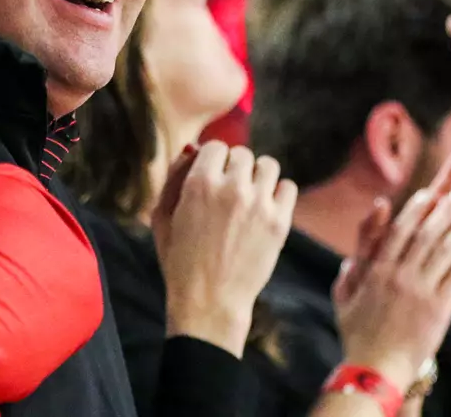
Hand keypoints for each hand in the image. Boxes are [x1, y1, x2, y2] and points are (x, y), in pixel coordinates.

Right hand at [152, 141, 297, 355]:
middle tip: (229, 192)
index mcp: (199, 182)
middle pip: (243, 154)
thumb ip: (173, 178)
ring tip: (250, 197)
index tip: (212, 178)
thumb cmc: (179, 262)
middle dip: (235, 169)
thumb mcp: (162, 217)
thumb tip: (191, 150)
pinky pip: (288, 187)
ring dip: (258, 177)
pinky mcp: (279, 222)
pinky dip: (278, 194)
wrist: (209, 303)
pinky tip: (266, 208)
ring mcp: (259, 204)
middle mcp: (232, 187)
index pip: (216, 146)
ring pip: (268, 165)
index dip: (213, 162)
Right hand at [333, 149, 450, 389]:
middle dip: (445, 209)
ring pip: (445, 250)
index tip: (432, 192)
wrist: (375, 369)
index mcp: (376, 269)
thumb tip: (363, 233)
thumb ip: (355, 260)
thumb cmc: (357, 332)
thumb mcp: (345, 291)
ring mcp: (420, 291)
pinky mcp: (438, 309)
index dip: (418, 208)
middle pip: (426, 233)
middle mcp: (399, 274)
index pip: (400, 229)